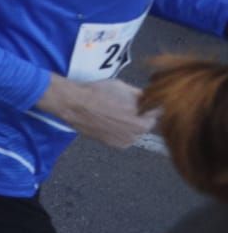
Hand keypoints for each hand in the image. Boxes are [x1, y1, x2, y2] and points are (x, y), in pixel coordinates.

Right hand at [37, 75, 153, 148]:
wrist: (75, 104)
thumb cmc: (97, 94)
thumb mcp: (124, 88)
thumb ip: (142, 95)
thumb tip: (150, 97)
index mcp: (143, 122)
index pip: (157, 113)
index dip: (150, 104)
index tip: (143, 100)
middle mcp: (136, 135)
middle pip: (146, 123)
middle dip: (140, 114)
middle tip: (126, 105)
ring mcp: (124, 142)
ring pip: (134, 130)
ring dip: (130, 123)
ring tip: (114, 112)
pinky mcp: (113, 145)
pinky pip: (123, 136)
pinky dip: (120, 130)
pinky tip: (109, 119)